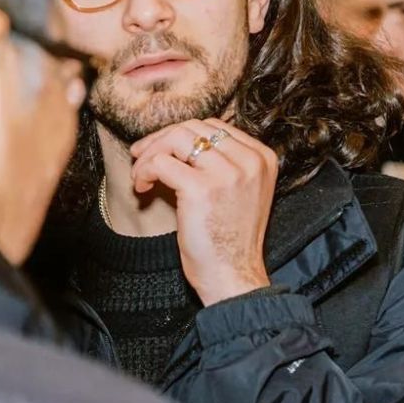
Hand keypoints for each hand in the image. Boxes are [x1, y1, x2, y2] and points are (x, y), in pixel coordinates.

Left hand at [129, 117, 276, 303]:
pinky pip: (161, 162)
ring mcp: (227, 173)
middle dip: (162, 139)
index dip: (181, 133)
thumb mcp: (239, 192)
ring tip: (142, 175)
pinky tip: (143, 188)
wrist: (233, 276)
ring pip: (175, 138)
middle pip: (194, 127)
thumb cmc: (229, 240)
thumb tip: (179, 138)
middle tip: (141, 157)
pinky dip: (145, 171)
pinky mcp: (201, 188)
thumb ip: (223, 163)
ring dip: (150, 153)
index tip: (162, 150)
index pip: (215, 126)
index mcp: (262, 158)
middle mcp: (249, 161)